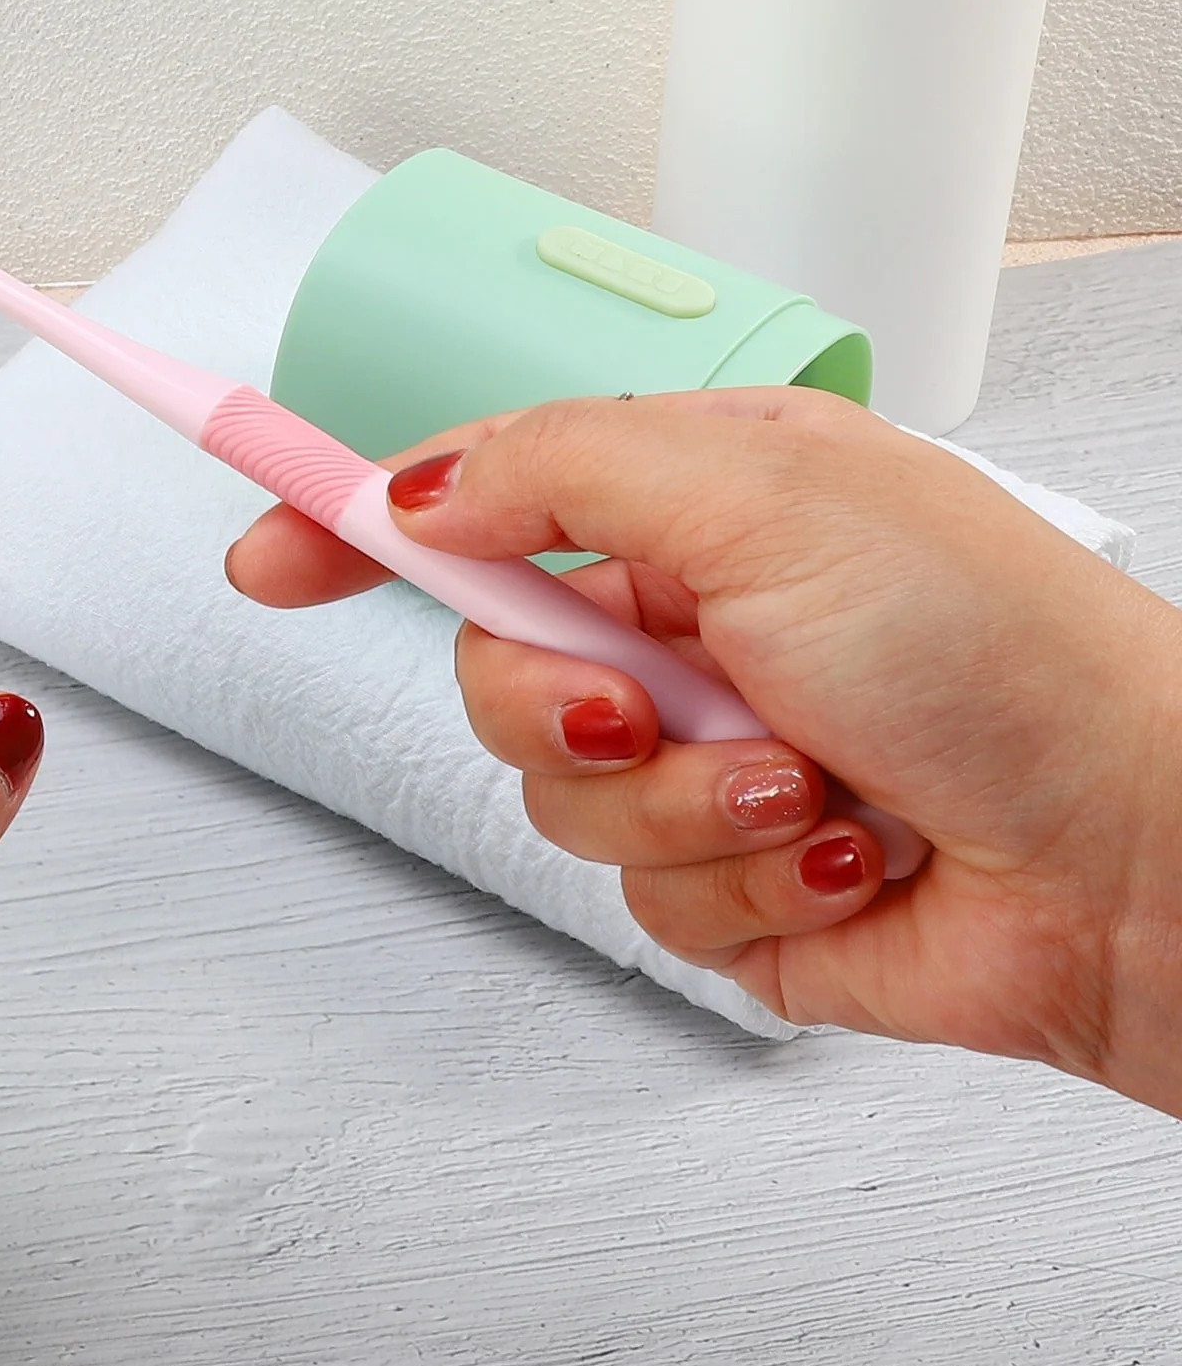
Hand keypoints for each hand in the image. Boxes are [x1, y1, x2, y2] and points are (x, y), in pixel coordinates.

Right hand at [227, 387, 1181, 1113]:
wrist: (1133, 853)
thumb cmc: (998, 651)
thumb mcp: (763, 493)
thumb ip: (559, 468)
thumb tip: (420, 487)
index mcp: (696, 509)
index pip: (481, 508)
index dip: (361, 529)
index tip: (271, 554)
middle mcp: (693, 632)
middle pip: (494, 676)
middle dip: (563, 707)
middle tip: (649, 699)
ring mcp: (709, 762)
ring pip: (561, 803)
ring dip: (682, 804)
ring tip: (807, 788)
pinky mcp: (732, 883)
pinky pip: (644, 897)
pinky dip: (743, 883)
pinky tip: (846, 859)